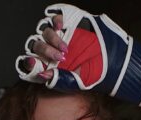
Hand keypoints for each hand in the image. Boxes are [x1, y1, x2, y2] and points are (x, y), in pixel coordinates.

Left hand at [15, 4, 140, 105]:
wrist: (111, 61)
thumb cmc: (93, 73)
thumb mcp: (76, 82)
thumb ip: (60, 80)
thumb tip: (44, 75)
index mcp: (49, 66)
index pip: (31, 62)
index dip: (28, 62)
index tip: (34, 63)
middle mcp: (51, 50)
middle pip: (37, 45)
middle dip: (45, 51)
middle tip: (60, 57)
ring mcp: (58, 36)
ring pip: (44, 31)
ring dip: (51, 38)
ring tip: (64, 45)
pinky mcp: (68, 23)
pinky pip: (53, 17)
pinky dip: (55, 20)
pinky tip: (62, 26)